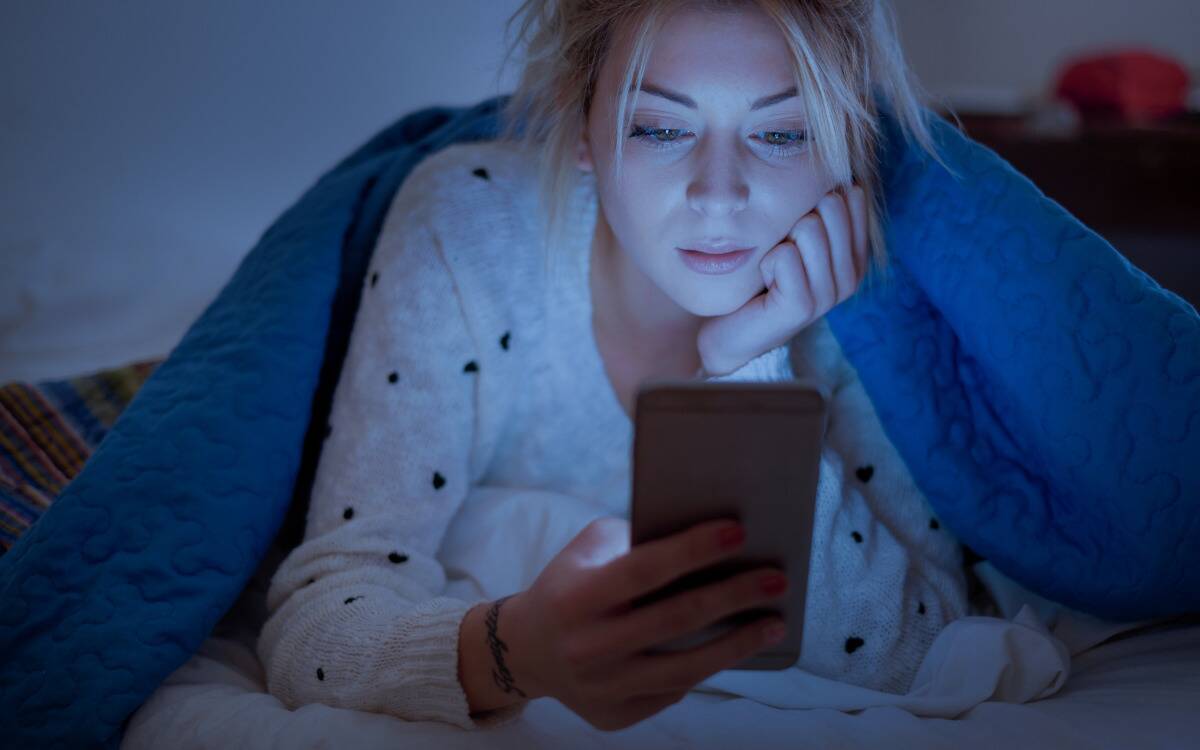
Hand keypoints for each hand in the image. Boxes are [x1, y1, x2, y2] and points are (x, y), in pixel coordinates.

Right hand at [503, 517, 787, 731]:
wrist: (524, 650)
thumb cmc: (569, 585)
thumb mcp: (587, 551)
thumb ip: (635, 539)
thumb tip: (706, 540)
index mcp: (577, 597)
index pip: (644, 570)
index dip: (694, 550)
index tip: (739, 531)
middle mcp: (587, 646)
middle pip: (675, 620)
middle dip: (734, 596)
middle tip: (777, 580)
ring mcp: (601, 687)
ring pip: (684, 669)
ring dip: (737, 645)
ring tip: (774, 622)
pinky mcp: (614, 715)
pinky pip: (672, 691)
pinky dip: (707, 668)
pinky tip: (736, 647)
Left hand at [696, 185, 868, 376]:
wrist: (729, 328)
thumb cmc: (760, 274)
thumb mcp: (792, 233)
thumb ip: (816, 203)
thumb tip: (829, 156)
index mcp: (855, 253)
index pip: (852, 195)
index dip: (813, 199)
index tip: (796, 229)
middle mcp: (852, 274)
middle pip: (831, 205)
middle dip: (794, 219)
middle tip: (781, 252)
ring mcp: (830, 294)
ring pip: (808, 228)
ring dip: (778, 242)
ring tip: (773, 269)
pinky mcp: (803, 307)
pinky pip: (784, 256)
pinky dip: (766, 262)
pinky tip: (765, 283)